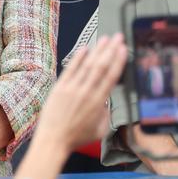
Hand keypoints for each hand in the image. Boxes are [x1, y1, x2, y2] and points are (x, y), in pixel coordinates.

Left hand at [33, 33, 127, 152]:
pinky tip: (85, 49)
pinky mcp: (60, 88)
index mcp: (98, 103)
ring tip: (105, 39)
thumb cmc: (76, 138)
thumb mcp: (100, 130)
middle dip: (111, 50)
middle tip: (117, 38)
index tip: (123, 50)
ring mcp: (72, 89)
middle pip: (101, 67)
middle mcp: (86, 93)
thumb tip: (107, 103)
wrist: (53, 140)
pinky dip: (78, 58)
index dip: (118, 61)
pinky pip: (70, 69)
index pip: (111, 77)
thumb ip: (106, 115)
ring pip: (87, 65)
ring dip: (97, 50)